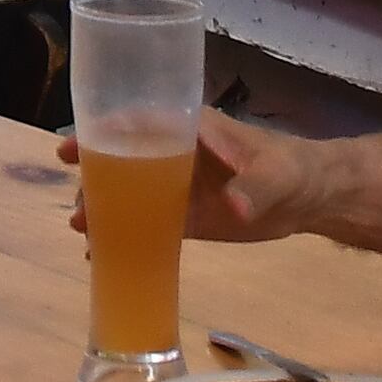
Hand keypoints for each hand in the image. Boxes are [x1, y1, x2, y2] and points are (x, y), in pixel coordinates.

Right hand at [56, 110, 323, 245]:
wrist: (312, 199)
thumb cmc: (292, 170)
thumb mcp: (276, 175)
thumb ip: (255, 188)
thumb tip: (233, 206)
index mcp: (191, 129)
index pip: (137, 124)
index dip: (100, 133)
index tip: (70, 150)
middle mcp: (176, 155)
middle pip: (124, 161)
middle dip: (95, 180)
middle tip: (76, 208)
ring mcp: (179, 187)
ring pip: (130, 195)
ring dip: (105, 210)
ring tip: (84, 233)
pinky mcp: (187, 218)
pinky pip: (149, 225)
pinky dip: (126, 237)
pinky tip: (103, 257)